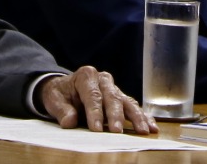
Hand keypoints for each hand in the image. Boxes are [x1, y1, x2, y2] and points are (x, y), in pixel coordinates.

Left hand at [38, 66, 157, 133]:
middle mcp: (103, 80)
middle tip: (117, 132)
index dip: (95, 112)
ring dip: (136, 117)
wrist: (65, 89)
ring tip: (143, 130)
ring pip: (127, 101)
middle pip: (112, 97)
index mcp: (86, 76)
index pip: (92, 95)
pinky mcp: (121, 98)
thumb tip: (70, 121)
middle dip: (115, 115)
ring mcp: (114, 88)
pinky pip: (133, 107)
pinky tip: (152, 126)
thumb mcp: (54, 99)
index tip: (96, 129)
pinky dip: (144, 116)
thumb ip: (61, 110)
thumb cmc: (60, 94)